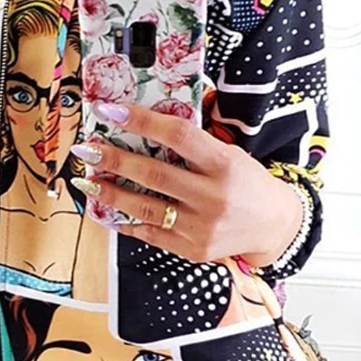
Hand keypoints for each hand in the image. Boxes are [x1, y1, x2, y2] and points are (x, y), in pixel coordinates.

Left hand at [71, 101, 303, 265]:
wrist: (274, 226)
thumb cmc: (247, 183)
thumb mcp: (231, 154)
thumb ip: (195, 143)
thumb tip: (149, 121)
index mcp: (224, 164)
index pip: (177, 136)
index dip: (141, 121)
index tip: (110, 111)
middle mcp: (213, 196)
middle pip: (154, 174)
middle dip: (114, 160)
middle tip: (86, 149)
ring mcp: (201, 227)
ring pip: (145, 208)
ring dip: (110, 193)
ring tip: (87, 179)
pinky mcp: (193, 249)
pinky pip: (150, 234)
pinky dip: (124, 222)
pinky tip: (103, 209)